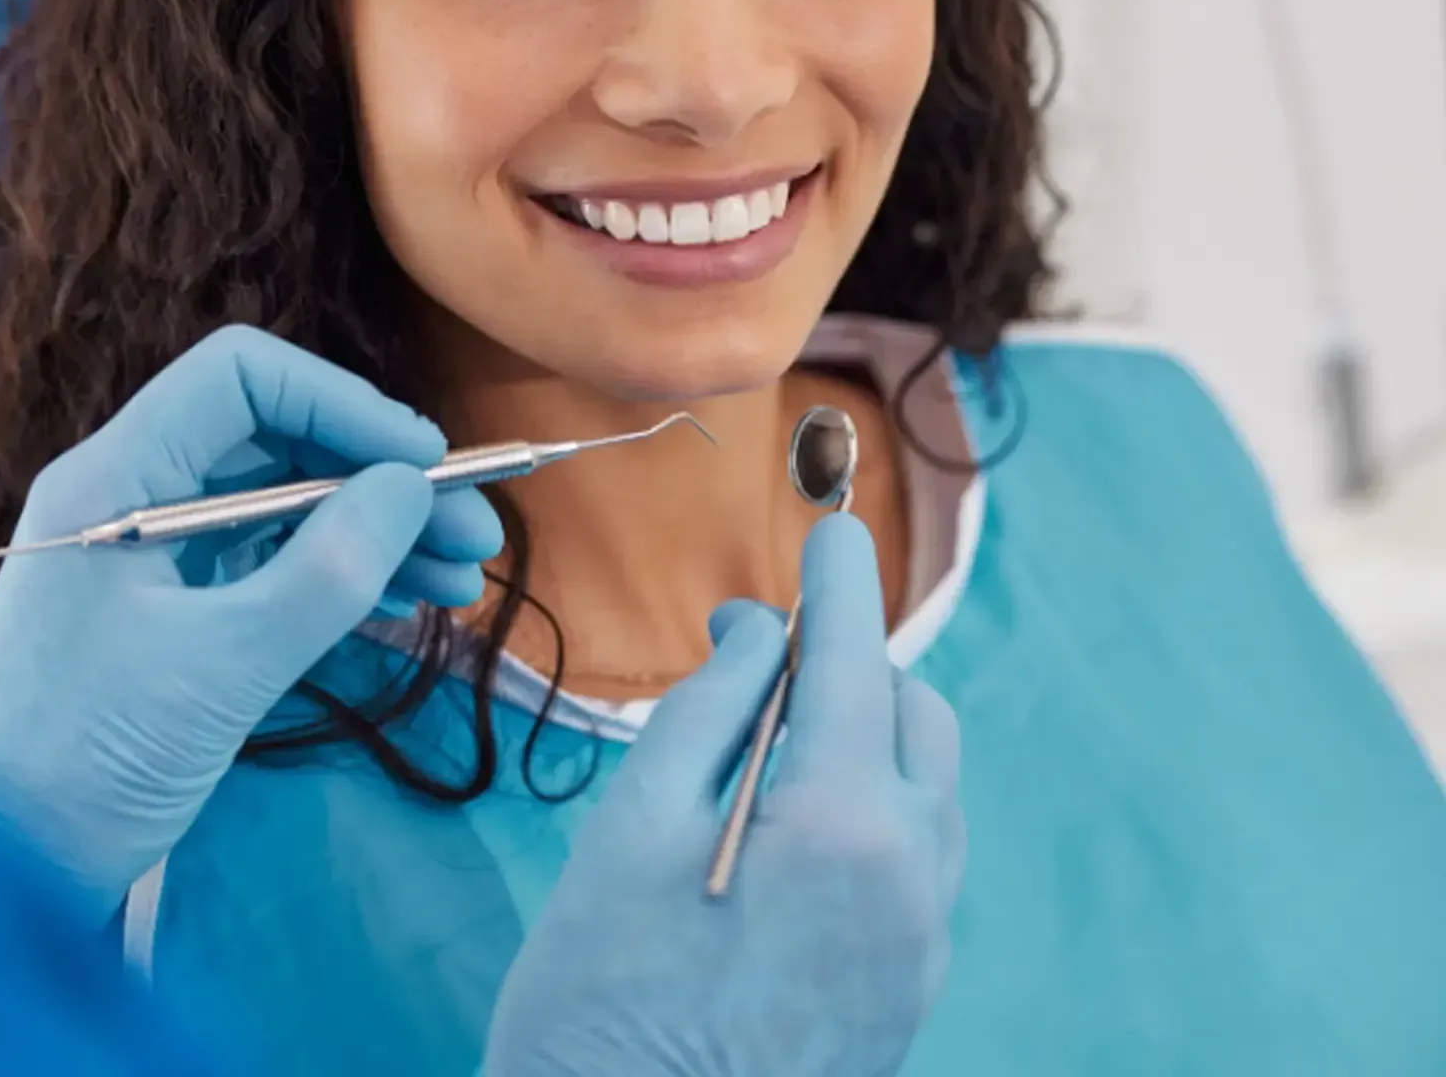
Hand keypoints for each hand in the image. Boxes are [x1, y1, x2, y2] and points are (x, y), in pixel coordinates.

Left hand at [0, 325, 501, 921]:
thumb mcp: (228, 664)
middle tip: (473, 531)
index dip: (343, 403)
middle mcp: (135, 490)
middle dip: (381, 479)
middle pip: (280, 440)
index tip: (423, 462)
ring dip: (377, 531)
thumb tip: (411, 489)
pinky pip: (273, 561)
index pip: (243, 378)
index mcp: (119, 474)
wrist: (8, 872)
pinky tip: (410, 603)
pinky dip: (342, 575)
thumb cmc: (99, 756)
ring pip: (287, 503)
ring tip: (463, 578)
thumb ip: (329, 569)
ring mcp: (156, 551)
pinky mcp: (175, 609)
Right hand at [484, 515, 963, 1076]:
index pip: (857, 652)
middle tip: (767, 664)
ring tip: (775, 749)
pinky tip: (795, 835)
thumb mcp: (632, 827)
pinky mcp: (913, 994)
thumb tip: (763, 631)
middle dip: (854, 665)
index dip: (838, 578)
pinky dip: (877, 811)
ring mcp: (924, 945)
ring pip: (929, 787)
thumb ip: (711, 705)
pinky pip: (922, 860)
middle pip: (914, 714)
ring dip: (870, 738)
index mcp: (844, 822)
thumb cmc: (601, 1001)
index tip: (827, 529)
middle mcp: (913, 877)